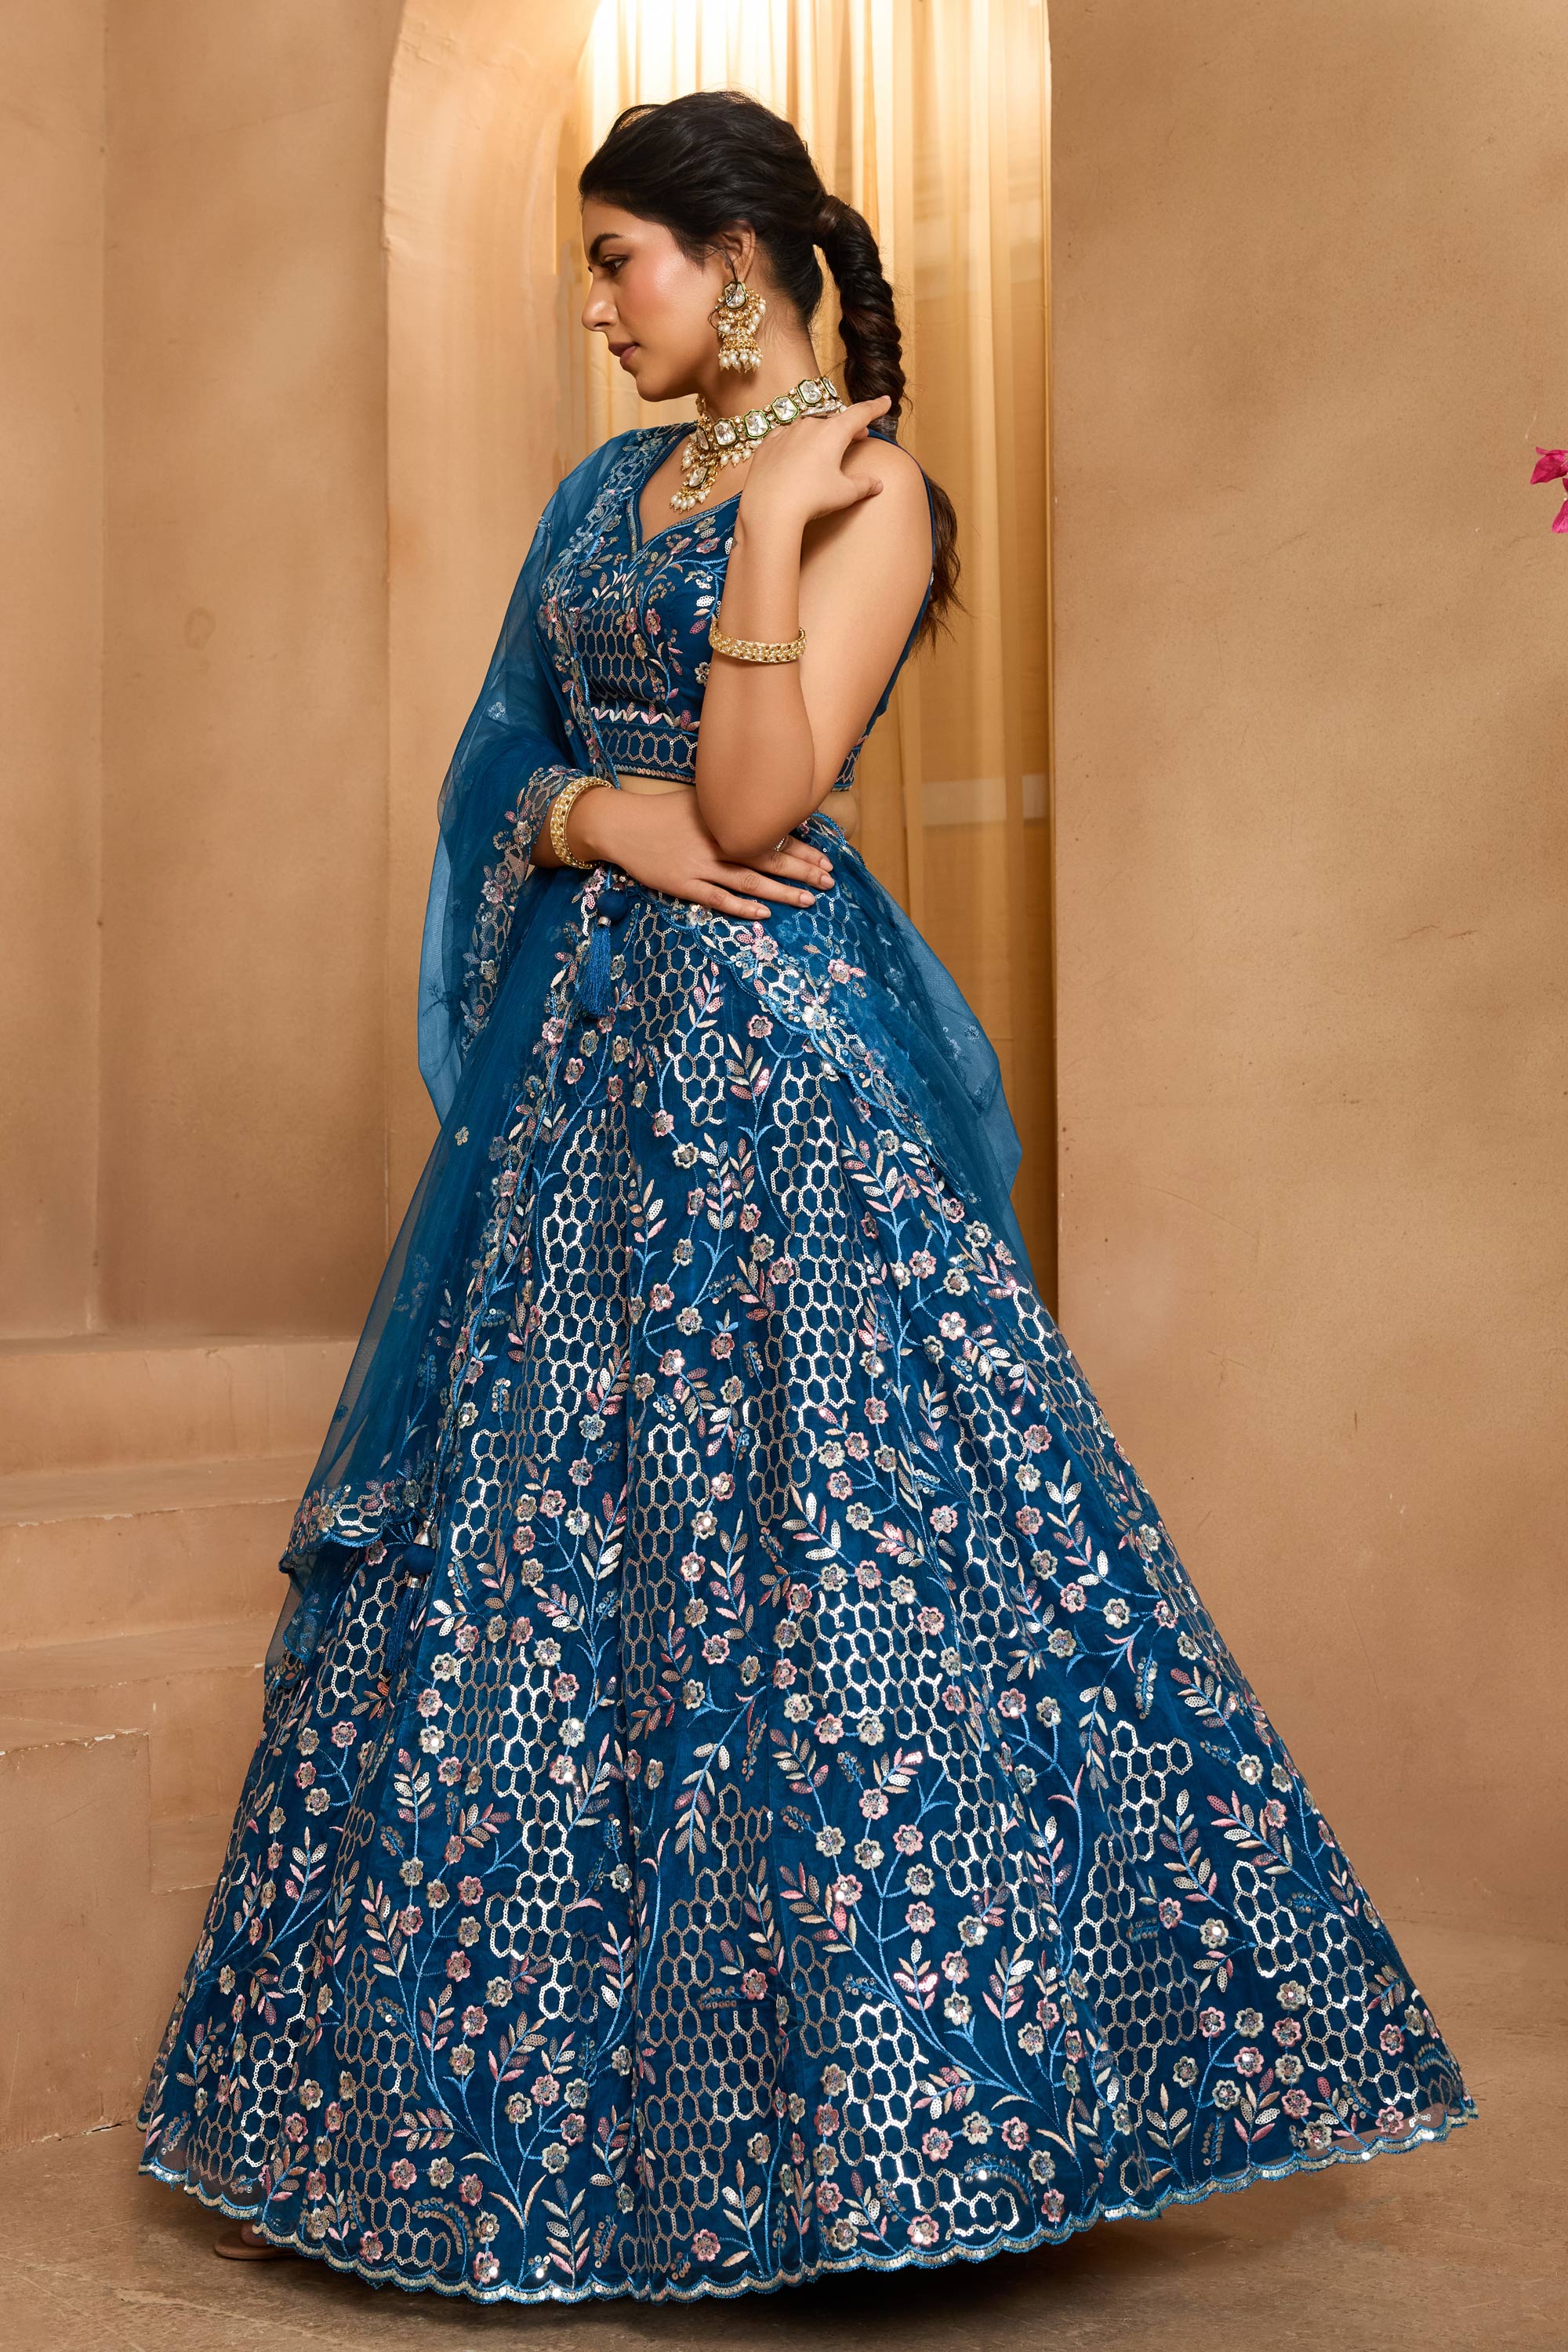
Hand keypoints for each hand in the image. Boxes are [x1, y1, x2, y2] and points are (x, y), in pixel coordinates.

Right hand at [569, 785, 833, 918]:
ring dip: (781, 893)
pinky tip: (764, 914)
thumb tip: (765, 816)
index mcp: (725, 820)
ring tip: (808, 901)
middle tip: (828, 883)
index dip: (802, 850)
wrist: (620, 825)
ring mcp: (700, 865)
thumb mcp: (701, 802)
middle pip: (768, 860)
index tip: (827, 860)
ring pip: (749, 882)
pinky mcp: (682, 884)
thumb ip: (730, 810)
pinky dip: (741, 908)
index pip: (772, 836)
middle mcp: (717, 842)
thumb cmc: (662, 813)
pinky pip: (717, 898)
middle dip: (802, 872)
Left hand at [736, 394, 891, 533]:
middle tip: (858, 435)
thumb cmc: (811, 499)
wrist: (769, 508)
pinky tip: (797, 453)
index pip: (860, 413)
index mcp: (833, 431)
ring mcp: (786, 432)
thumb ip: (864, 485)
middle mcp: (809, 425)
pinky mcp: (768, 444)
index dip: (875, 407)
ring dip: (822, 433)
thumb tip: (877, 484)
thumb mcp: (844, 493)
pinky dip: (797, 441)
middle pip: (835, 420)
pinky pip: (786, 436)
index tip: (884, 401)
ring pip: (809, 426)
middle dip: (848, 427)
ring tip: (827, 447)